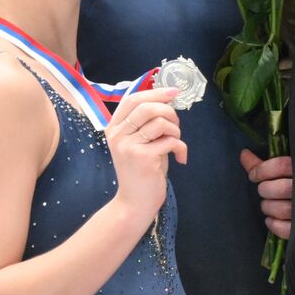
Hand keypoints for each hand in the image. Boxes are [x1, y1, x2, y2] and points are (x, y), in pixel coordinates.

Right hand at [105, 88, 184, 218]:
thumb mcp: (140, 142)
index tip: (174, 92)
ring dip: (176, 130)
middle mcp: (117, 135)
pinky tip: (180, 158)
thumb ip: (147, 122)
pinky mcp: (143, 157)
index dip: (155, 92)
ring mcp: (128, 146)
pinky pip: (171, 141)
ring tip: (176, 143)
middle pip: (147, 107)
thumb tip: (168, 99)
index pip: (133, 99)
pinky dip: (181, 147)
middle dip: (169, 111)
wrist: (134, 202)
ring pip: (161, 122)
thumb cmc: (142, 170)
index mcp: (114, 128)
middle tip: (177, 124)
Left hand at [240, 150, 290, 239]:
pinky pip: (286, 229)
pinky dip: (274, 224)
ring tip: (270, 205)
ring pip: (282, 209)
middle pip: (279, 188)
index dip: (262, 170)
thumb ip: (264, 163)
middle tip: (266, 191)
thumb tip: (243, 154)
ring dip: (269, 207)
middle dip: (265, 190)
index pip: (280, 165)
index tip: (254, 175)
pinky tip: (273, 219)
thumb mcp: (287, 168)